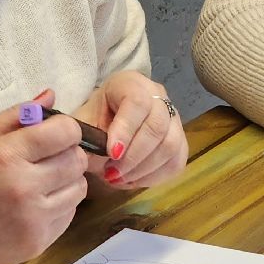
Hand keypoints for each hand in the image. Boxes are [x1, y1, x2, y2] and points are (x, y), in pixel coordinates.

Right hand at [0, 89, 88, 263]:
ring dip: (66, 181)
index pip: (67, 132)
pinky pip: (68, 215)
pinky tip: (34, 204)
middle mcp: (25, 186)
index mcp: (6, 154)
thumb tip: (51, 95)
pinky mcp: (38, 243)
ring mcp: (33, 219)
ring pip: (79, 188)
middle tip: (45, 158)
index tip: (53, 134)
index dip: (65, 129)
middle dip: (67, 154)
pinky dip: (58, 206)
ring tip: (40, 181)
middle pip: (77, 160)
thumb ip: (15, 115)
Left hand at [73, 70, 188, 189]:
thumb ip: (89, 139)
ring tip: (118, 178)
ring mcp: (173, 117)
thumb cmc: (93, 121)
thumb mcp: (83, 125)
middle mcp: (157, 96)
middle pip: (157, 126)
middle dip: (134, 156)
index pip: (137, 103)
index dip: (126, 130)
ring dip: (143, 169)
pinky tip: (132, 179)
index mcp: (130, 83)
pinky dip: (154, 177)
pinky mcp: (179, 141)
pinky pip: (175, 162)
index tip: (111, 153)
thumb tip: (100, 159)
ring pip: (170, 145)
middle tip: (111, 173)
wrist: (104, 125)